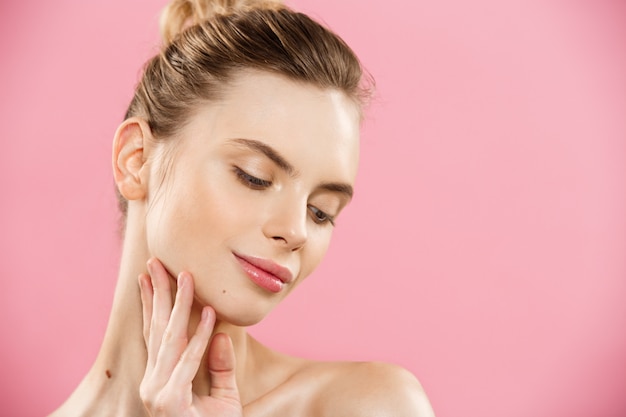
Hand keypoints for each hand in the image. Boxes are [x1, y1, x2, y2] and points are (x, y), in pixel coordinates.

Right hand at [138, 258, 242, 416]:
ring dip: (180, 306)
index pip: (154, 334)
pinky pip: (189, 363)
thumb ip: (220, 367)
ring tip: (187, 277)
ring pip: (171, 340)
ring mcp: (160, 393)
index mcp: (161, 379)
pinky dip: (200, 339)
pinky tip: (210, 316)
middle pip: (156, 330)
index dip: (152, 304)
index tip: (149, 277)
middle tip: (157, 262)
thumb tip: (220, 335)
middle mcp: (154, 383)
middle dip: (157, 294)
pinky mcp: (172, 403)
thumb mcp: (223, 398)